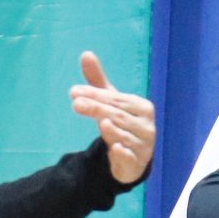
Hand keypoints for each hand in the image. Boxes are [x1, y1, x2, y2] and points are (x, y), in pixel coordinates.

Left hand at [71, 52, 155, 184]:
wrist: (134, 158)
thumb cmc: (122, 123)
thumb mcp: (110, 103)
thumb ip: (97, 82)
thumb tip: (85, 53)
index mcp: (141, 107)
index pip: (116, 99)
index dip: (95, 95)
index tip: (73, 92)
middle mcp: (145, 124)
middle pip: (118, 115)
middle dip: (97, 108)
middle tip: (76, 104)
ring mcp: (143, 145)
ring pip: (124, 135)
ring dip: (113, 130)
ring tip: (101, 122)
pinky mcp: (136, 164)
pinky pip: (130, 157)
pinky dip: (123, 153)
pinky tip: (115, 149)